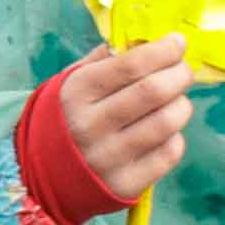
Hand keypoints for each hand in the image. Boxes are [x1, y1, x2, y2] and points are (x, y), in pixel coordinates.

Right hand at [52, 38, 191, 205]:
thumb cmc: (65, 117)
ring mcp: (108, 158)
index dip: (163, 50)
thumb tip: (146, 40)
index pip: (130, 66)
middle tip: (183, 71)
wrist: (41, 174)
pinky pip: (169, 153)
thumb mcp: (71, 83)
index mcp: (76, 93)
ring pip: (167, 122)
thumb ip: (104, 60)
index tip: (178, 42)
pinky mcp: (126, 184)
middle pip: (154, 92)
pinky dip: (175, 136)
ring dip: (181, 105)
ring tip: (175, 101)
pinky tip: (164, 132)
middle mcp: (90, 125)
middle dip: (180, 74)